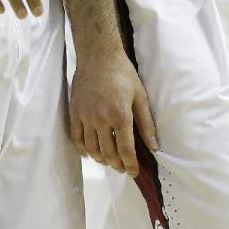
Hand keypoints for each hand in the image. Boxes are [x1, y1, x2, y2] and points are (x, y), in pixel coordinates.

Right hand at [69, 50, 158, 177]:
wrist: (98, 56)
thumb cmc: (123, 73)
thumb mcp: (140, 95)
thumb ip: (146, 123)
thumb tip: (154, 146)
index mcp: (120, 116)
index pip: (125, 150)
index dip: (130, 164)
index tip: (133, 173)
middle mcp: (101, 120)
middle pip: (108, 153)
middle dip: (117, 165)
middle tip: (122, 168)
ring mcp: (85, 117)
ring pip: (92, 149)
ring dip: (101, 159)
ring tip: (109, 161)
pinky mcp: (74, 112)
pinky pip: (77, 138)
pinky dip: (84, 150)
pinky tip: (91, 152)